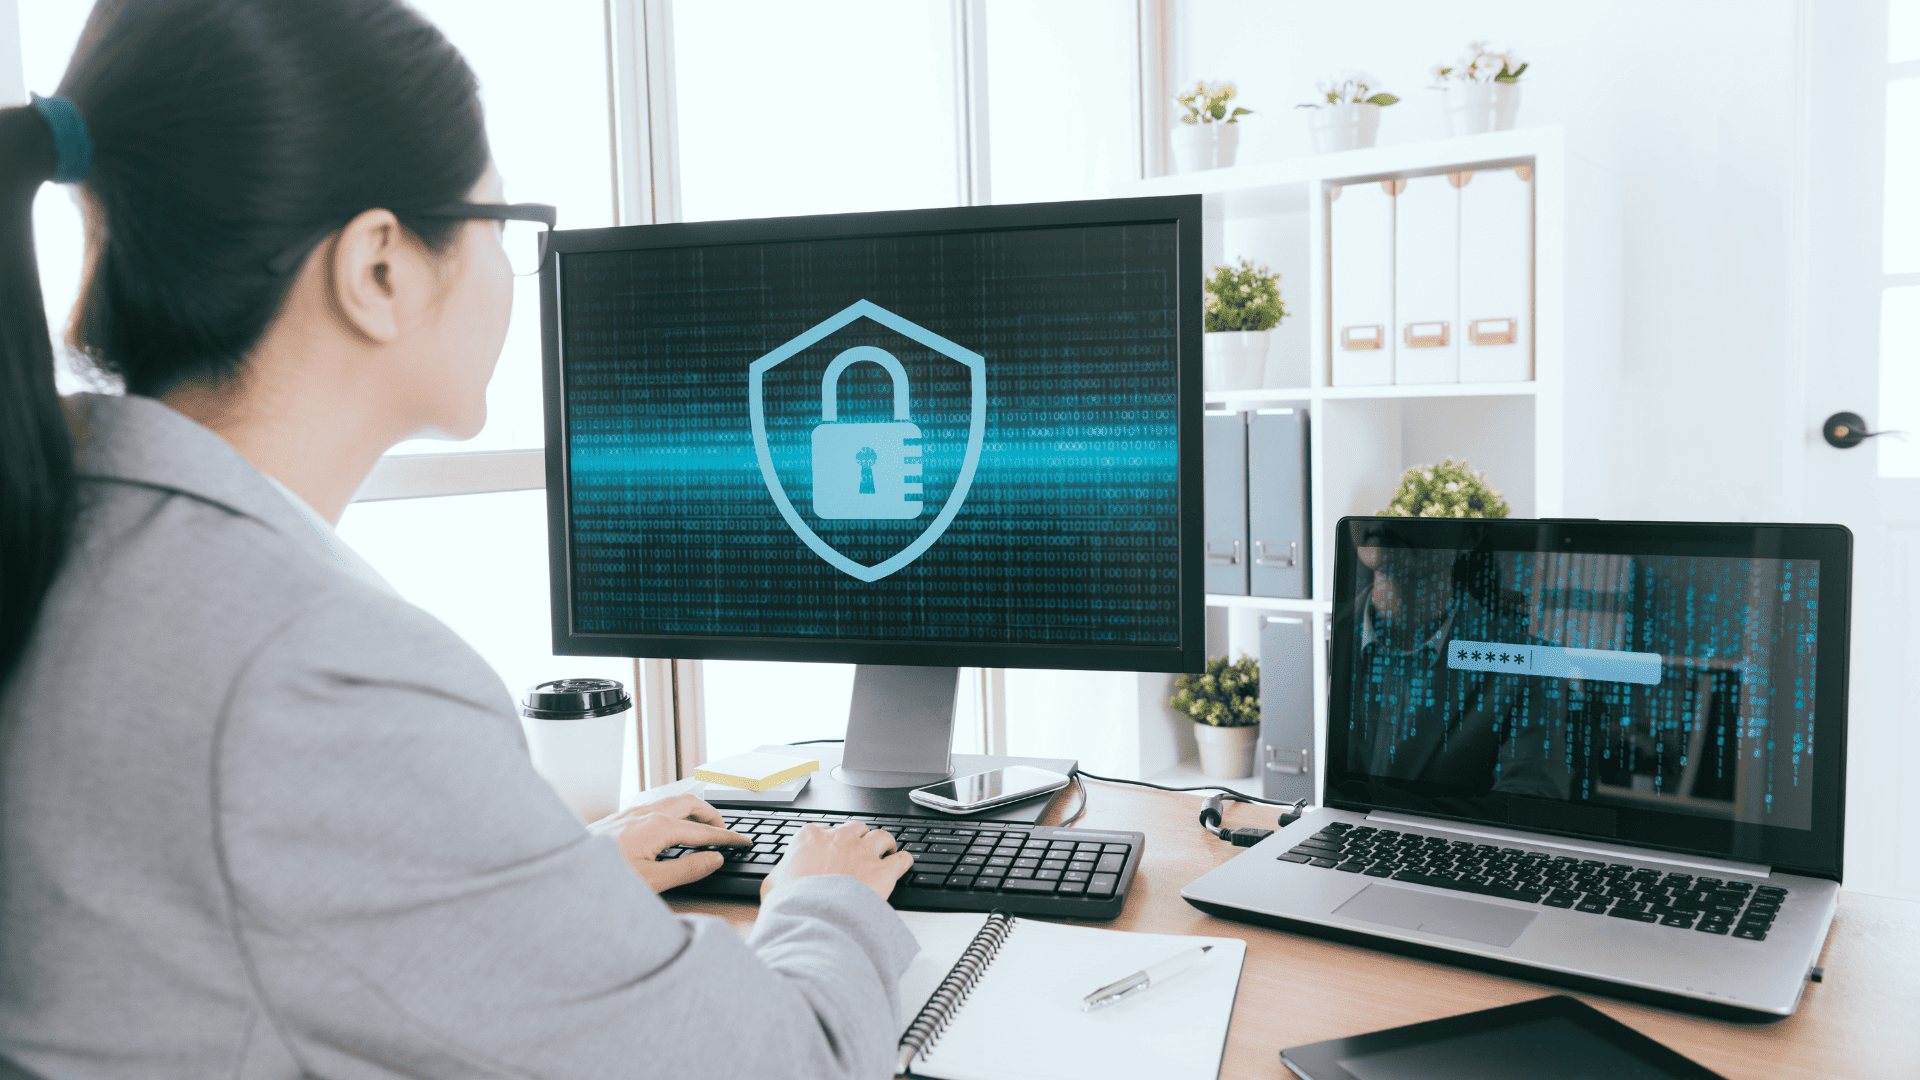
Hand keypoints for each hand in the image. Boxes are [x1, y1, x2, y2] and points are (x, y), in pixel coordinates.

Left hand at [588, 794, 748, 893]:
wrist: (561, 874)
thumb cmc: (603, 881)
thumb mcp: (652, 882)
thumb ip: (687, 869)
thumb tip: (715, 858)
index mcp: (658, 827)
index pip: (704, 831)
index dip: (727, 838)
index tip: (743, 842)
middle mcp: (645, 813)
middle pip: (690, 803)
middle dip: (711, 815)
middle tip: (725, 831)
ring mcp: (629, 814)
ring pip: (670, 801)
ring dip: (691, 811)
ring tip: (701, 827)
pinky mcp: (616, 819)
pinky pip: (653, 806)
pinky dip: (672, 813)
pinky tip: (666, 829)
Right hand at [760, 821, 913, 902]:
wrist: (815, 919)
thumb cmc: (792, 904)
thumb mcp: (772, 886)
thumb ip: (780, 873)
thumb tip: (781, 876)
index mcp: (810, 838)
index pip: (823, 831)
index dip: (830, 842)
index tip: (832, 852)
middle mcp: (839, 839)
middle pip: (855, 829)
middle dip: (857, 839)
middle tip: (859, 851)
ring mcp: (863, 853)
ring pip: (881, 836)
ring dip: (884, 843)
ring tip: (886, 850)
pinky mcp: (883, 870)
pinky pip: (901, 858)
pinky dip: (903, 860)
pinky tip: (903, 864)